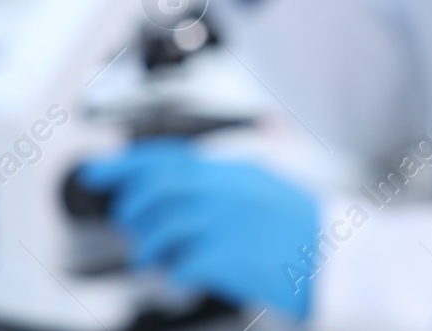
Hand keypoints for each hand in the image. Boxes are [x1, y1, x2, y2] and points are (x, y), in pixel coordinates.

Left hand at [78, 140, 319, 319]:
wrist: (333, 260)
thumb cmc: (301, 230)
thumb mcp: (266, 190)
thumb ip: (223, 184)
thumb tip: (171, 189)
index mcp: (237, 171)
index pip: (169, 156)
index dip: (127, 163)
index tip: (98, 170)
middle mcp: (227, 191)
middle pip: (157, 187)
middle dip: (132, 206)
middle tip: (130, 220)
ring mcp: (224, 222)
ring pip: (159, 229)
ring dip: (150, 247)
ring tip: (159, 257)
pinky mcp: (224, 257)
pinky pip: (177, 265)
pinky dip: (173, 273)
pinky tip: (185, 276)